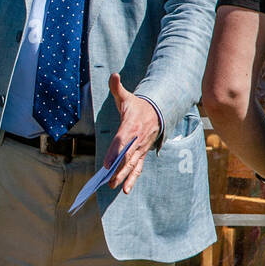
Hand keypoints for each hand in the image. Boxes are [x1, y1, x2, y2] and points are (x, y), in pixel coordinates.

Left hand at [103, 73, 161, 193]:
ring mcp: (140, 148)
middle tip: (108, 180)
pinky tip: (126, 189)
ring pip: (132, 165)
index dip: (115, 152)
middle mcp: (137, 140)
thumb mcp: (126, 96)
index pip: (122, 140)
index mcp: (131, 126)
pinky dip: (132, 179)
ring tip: (114, 187)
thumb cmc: (137, 105)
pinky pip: (137, 168)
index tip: (107, 163)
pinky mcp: (141, 154)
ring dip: (124, 177)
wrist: (157, 111)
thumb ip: (117, 87)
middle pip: (127, 156)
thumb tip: (114, 75)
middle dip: (118, 169)